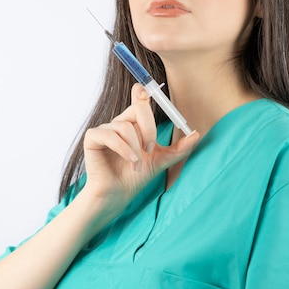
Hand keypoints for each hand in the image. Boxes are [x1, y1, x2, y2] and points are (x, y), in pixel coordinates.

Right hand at [82, 83, 200, 213]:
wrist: (118, 195)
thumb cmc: (136, 178)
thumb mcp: (162, 161)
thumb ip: (179, 148)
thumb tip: (196, 134)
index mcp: (134, 125)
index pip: (139, 100)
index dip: (142, 92)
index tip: (146, 93)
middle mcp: (119, 123)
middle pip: (137, 109)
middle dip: (149, 128)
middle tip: (150, 148)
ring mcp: (105, 130)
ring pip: (125, 126)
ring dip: (135, 147)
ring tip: (137, 165)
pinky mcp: (93, 138)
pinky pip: (109, 135)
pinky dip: (123, 148)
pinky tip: (130, 161)